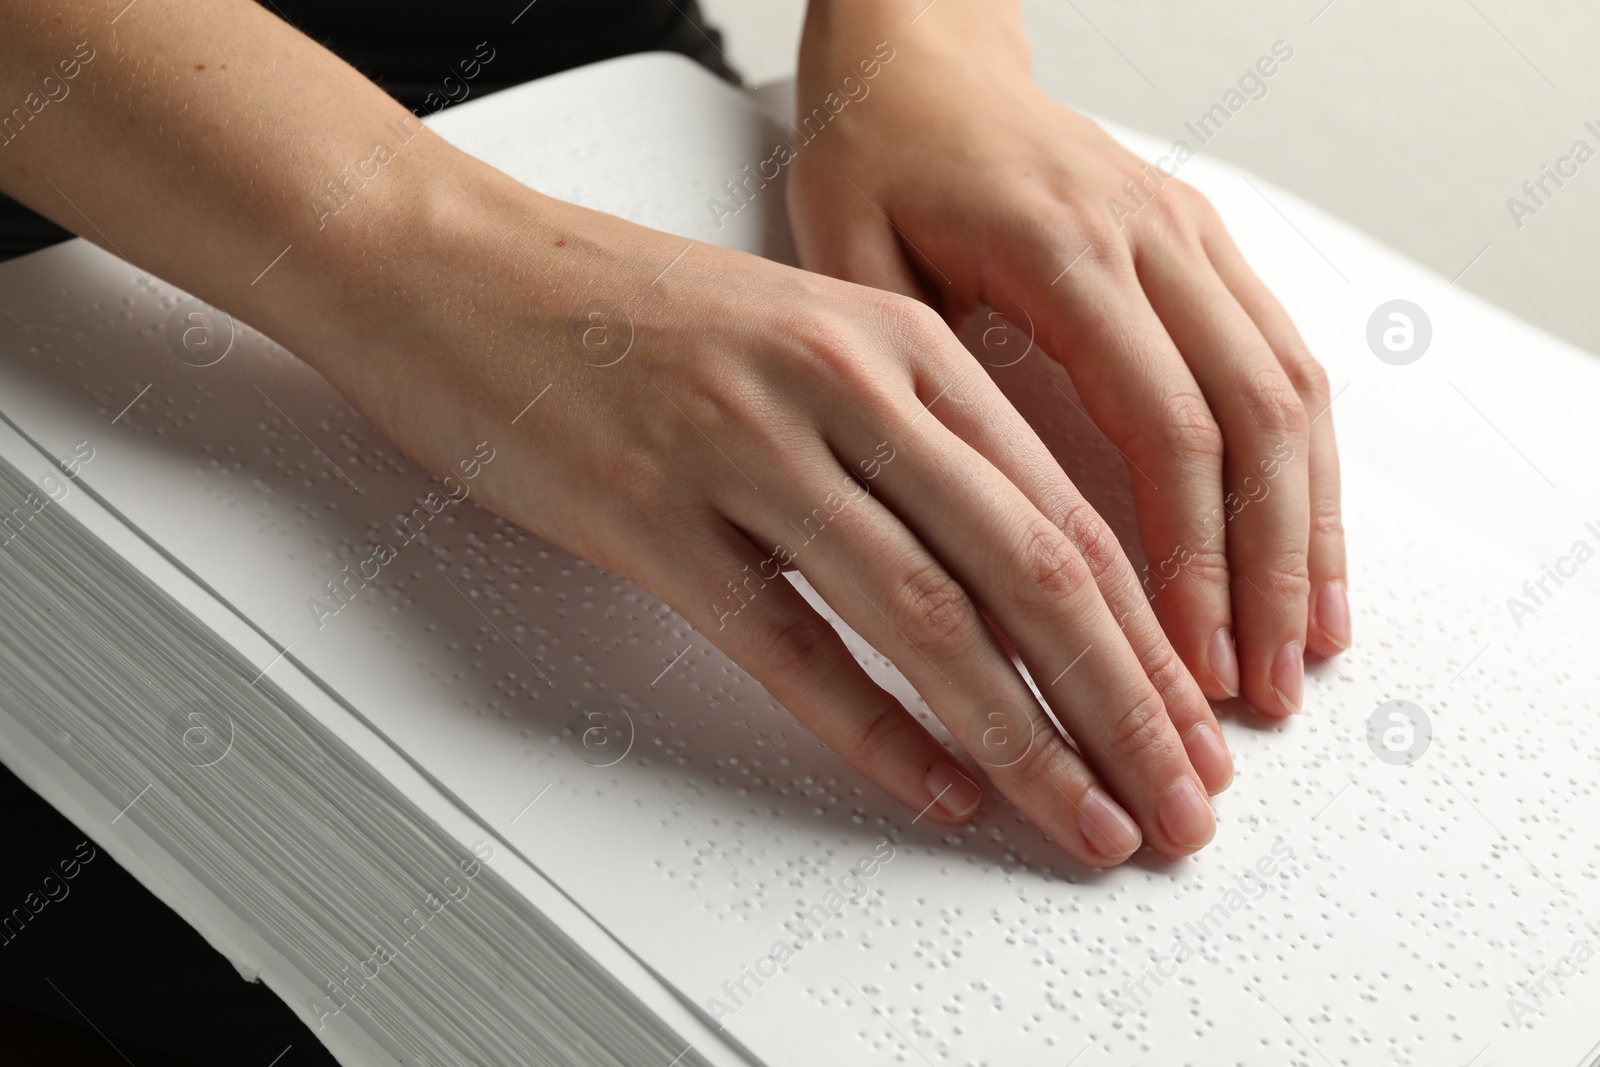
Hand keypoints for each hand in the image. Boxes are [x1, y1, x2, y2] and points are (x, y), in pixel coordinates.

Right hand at [322, 168, 1233, 865]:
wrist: (454, 265)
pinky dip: (871, 729)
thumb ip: (913, 440)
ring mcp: (746, 449)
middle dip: (1127, 707)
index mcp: (900, 343)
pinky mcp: (650, 515)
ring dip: (1027, 738)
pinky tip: (932, 786)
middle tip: (1177, 802)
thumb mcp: (807, 341)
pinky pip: (785, 644)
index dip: (1151, 637)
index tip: (1192, 725)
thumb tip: (1014, 578)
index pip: (1070, 512)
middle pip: (1032, 570)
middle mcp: (843, 386)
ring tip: (1083, 818)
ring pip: (929, 615)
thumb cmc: (625, 312)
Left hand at [788, 0, 1349, 718]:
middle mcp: (1150, 236)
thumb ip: (908, 383)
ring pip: (1292, 395)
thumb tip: (957, 537)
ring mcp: (1191, 238)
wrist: (920, 52)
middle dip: (1268, 573)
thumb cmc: (872, 152)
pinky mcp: (1203, 249)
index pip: (1163, 426)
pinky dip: (1310, 470)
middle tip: (1258, 696)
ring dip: (1309, 532)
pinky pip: (1283, 362)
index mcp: (1062, 247)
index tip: (1184, 664)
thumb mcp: (848, 258)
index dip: (1189, 558)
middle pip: (1255, 422)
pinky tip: (1308, 551)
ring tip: (1304, 650)